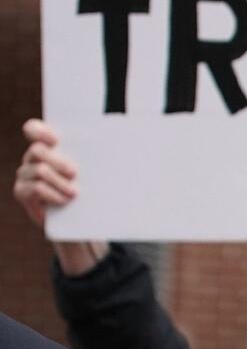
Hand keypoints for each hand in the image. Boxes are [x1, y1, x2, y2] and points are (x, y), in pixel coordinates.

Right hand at [13, 119, 107, 274]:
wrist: (78, 219)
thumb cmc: (90, 190)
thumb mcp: (94, 172)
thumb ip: (98, 157)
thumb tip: (122, 145)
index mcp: (48, 147)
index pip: (33, 129)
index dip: (41, 131)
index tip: (56, 140)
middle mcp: (33, 158)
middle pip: (38, 150)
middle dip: (58, 161)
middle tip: (75, 172)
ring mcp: (25, 174)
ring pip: (39, 170)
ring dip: (59, 182)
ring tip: (74, 193)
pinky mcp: (22, 192)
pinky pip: (34, 189)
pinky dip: (52, 195)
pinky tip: (63, 201)